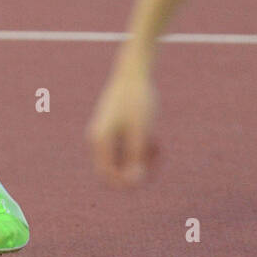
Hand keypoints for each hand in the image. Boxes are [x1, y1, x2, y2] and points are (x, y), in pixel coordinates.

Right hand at [87, 63, 157, 185]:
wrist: (134, 72)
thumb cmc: (138, 100)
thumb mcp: (141, 131)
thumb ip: (136, 158)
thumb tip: (133, 182)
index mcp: (100, 141)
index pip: (107, 177)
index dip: (126, 183)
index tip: (147, 172)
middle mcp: (98, 140)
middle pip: (116, 171)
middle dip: (137, 170)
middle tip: (157, 156)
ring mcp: (106, 135)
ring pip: (123, 161)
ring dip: (141, 159)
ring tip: (157, 143)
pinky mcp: (114, 130)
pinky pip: (126, 150)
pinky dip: (140, 149)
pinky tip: (154, 139)